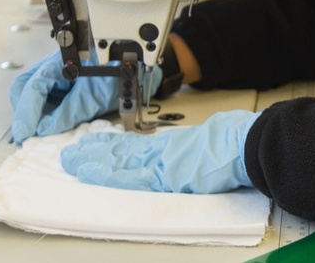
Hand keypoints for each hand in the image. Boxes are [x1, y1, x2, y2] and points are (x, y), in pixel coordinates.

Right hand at [9, 50, 162, 142]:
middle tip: (28, 133)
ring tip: (40, 131)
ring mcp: (61, 72)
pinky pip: (49, 98)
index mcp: (63, 58)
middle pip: (26, 86)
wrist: (142, 67)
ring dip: (35, 113)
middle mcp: (57, 63)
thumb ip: (68, 112)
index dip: (26, 111)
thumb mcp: (96, 95)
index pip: (33, 85)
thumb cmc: (123, 72)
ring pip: (35, 93)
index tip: (23, 132)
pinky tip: (52, 124)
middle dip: (25, 110)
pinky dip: (48, 113)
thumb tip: (43, 129)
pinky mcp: (67, 83)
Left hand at [61, 110, 260, 193]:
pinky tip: (89, 172)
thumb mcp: (214, 138)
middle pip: (123, 151)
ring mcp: (161, 162)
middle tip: (73, 151)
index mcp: (176, 146)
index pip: (138, 146)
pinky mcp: (162, 174)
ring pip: (118, 160)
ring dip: (92, 160)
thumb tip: (201, 148)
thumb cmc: (236, 141)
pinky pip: (127, 176)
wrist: (243, 143)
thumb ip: (199, 146)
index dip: (115, 145)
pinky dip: (106, 174)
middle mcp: (164, 152)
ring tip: (71, 159)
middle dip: (96, 151)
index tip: (98, 143)